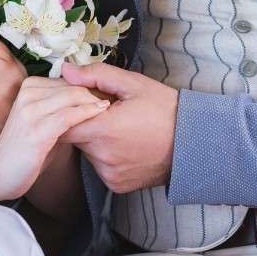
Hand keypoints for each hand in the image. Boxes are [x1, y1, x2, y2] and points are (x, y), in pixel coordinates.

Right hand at [0, 77, 108, 200]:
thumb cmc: (25, 151)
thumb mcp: (45, 122)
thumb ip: (62, 109)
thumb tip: (93, 99)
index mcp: (30, 86)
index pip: (70, 79)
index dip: (93, 87)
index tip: (111, 96)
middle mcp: (28, 93)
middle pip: (74, 85)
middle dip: (98, 92)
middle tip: (118, 102)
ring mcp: (31, 110)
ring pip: (73, 96)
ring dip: (96, 102)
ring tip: (114, 108)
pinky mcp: (36, 129)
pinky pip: (69, 116)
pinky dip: (87, 113)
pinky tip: (101, 116)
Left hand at [59, 63, 178, 193]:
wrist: (194, 143)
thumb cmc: (165, 109)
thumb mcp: (133, 84)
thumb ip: (96, 75)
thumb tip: (65, 70)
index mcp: (103, 129)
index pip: (63, 123)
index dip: (68, 110)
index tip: (80, 102)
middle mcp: (102, 156)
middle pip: (74, 138)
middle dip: (84, 123)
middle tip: (107, 112)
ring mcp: (109, 173)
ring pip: (87, 153)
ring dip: (95, 140)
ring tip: (120, 128)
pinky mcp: (116, 185)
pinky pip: (100, 167)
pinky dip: (107, 156)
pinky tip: (126, 145)